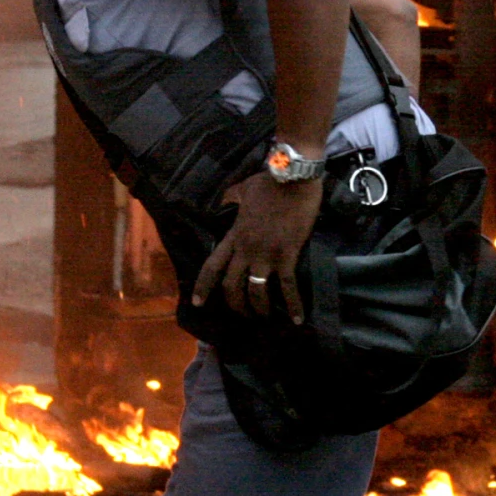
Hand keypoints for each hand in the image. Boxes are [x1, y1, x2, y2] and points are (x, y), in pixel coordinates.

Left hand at [193, 172, 323, 322]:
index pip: (212, 265)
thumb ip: (231, 198)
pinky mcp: (287, 255)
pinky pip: (288, 286)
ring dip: (259, 309)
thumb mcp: (242, 189)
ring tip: (265, 318)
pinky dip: (293, 305)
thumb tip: (225, 201)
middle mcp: (246, 249)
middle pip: (232, 286)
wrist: (292, 177)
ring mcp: (267, 254)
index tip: (197, 303)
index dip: (203, 287)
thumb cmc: (269, 182)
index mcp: (234, 236)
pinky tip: (297, 319)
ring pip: (256, 292)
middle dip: (235, 305)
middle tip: (242, 315)